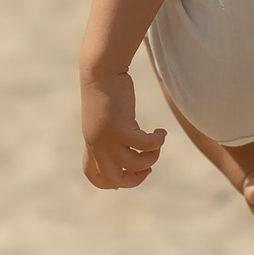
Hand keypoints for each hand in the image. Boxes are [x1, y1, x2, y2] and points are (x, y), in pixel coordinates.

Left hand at [81, 71, 166, 188]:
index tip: (129, 172)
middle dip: (134, 179)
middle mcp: (97, 144)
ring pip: (134, 164)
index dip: (111, 182)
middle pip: (114, 178)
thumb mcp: (104, 119)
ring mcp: (107, 138)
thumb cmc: (105, 92)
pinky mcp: (120, 127)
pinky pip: (145, 145)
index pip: (93, 175)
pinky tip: (161, 132)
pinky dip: (157, 142)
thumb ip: (109, 134)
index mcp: (92, 143)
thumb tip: (127, 149)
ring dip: (151, 158)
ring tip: (157, 144)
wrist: (101, 72)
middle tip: (148, 168)